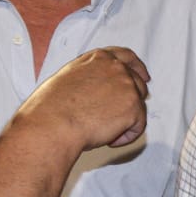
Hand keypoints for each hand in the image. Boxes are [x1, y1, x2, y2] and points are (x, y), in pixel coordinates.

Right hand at [19, 46, 150, 151]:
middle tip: (115, 117)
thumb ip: (91, 77)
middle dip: (130, 101)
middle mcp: (116, 68)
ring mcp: (127, 87)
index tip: (143, 76)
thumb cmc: (52, 107)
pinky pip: (138, 127)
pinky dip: (126, 136)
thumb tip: (99, 90)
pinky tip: (109, 139)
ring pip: (138, 106)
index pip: (125, 57)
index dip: (137, 68)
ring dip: (124, 120)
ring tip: (101, 129)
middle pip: (137, 84)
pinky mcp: (134, 108)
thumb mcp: (69, 78)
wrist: (53, 123)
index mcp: (99, 59)